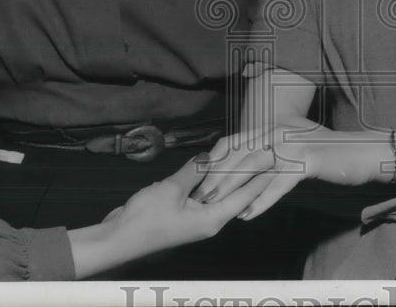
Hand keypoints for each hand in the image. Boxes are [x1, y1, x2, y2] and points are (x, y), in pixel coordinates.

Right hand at [68, 153, 270, 277]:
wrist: (118, 238)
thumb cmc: (147, 217)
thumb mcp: (172, 189)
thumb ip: (194, 172)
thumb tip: (210, 157)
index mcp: (212, 219)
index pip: (245, 197)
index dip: (261, 179)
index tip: (277, 164)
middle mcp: (208, 221)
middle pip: (234, 196)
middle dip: (250, 176)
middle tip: (266, 156)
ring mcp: (195, 219)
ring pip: (218, 194)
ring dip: (229, 177)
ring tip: (247, 157)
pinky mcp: (181, 215)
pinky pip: (201, 195)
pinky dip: (208, 181)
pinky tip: (212, 167)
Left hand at [195, 120, 381, 219]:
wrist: (362, 153)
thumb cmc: (328, 152)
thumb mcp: (295, 144)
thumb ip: (271, 149)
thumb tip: (245, 163)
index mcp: (272, 126)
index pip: (234, 141)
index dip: (213, 159)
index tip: (196, 177)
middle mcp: (279, 131)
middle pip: (238, 154)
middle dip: (215, 176)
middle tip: (198, 197)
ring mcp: (292, 145)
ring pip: (254, 168)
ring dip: (231, 188)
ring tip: (214, 206)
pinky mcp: (307, 161)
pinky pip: (278, 184)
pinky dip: (261, 201)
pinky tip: (248, 215)